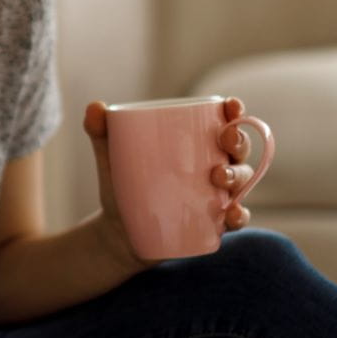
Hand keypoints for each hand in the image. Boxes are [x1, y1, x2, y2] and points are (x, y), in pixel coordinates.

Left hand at [83, 95, 254, 266]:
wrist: (117, 231)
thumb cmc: (122, 185)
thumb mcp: (111, 158)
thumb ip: (102, 132)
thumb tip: (94, 106)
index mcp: (197, 143)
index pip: (223, 121)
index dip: (234, 111)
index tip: (231, 105)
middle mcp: (215, 165)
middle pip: (239, 149)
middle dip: (239, 141)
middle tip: (225, 141)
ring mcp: (217, 195)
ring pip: (242, 181)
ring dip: (238, 176)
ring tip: (219, 177)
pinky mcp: (213, 222)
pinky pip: (236, 218)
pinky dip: (239, 216)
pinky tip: (231, 215)